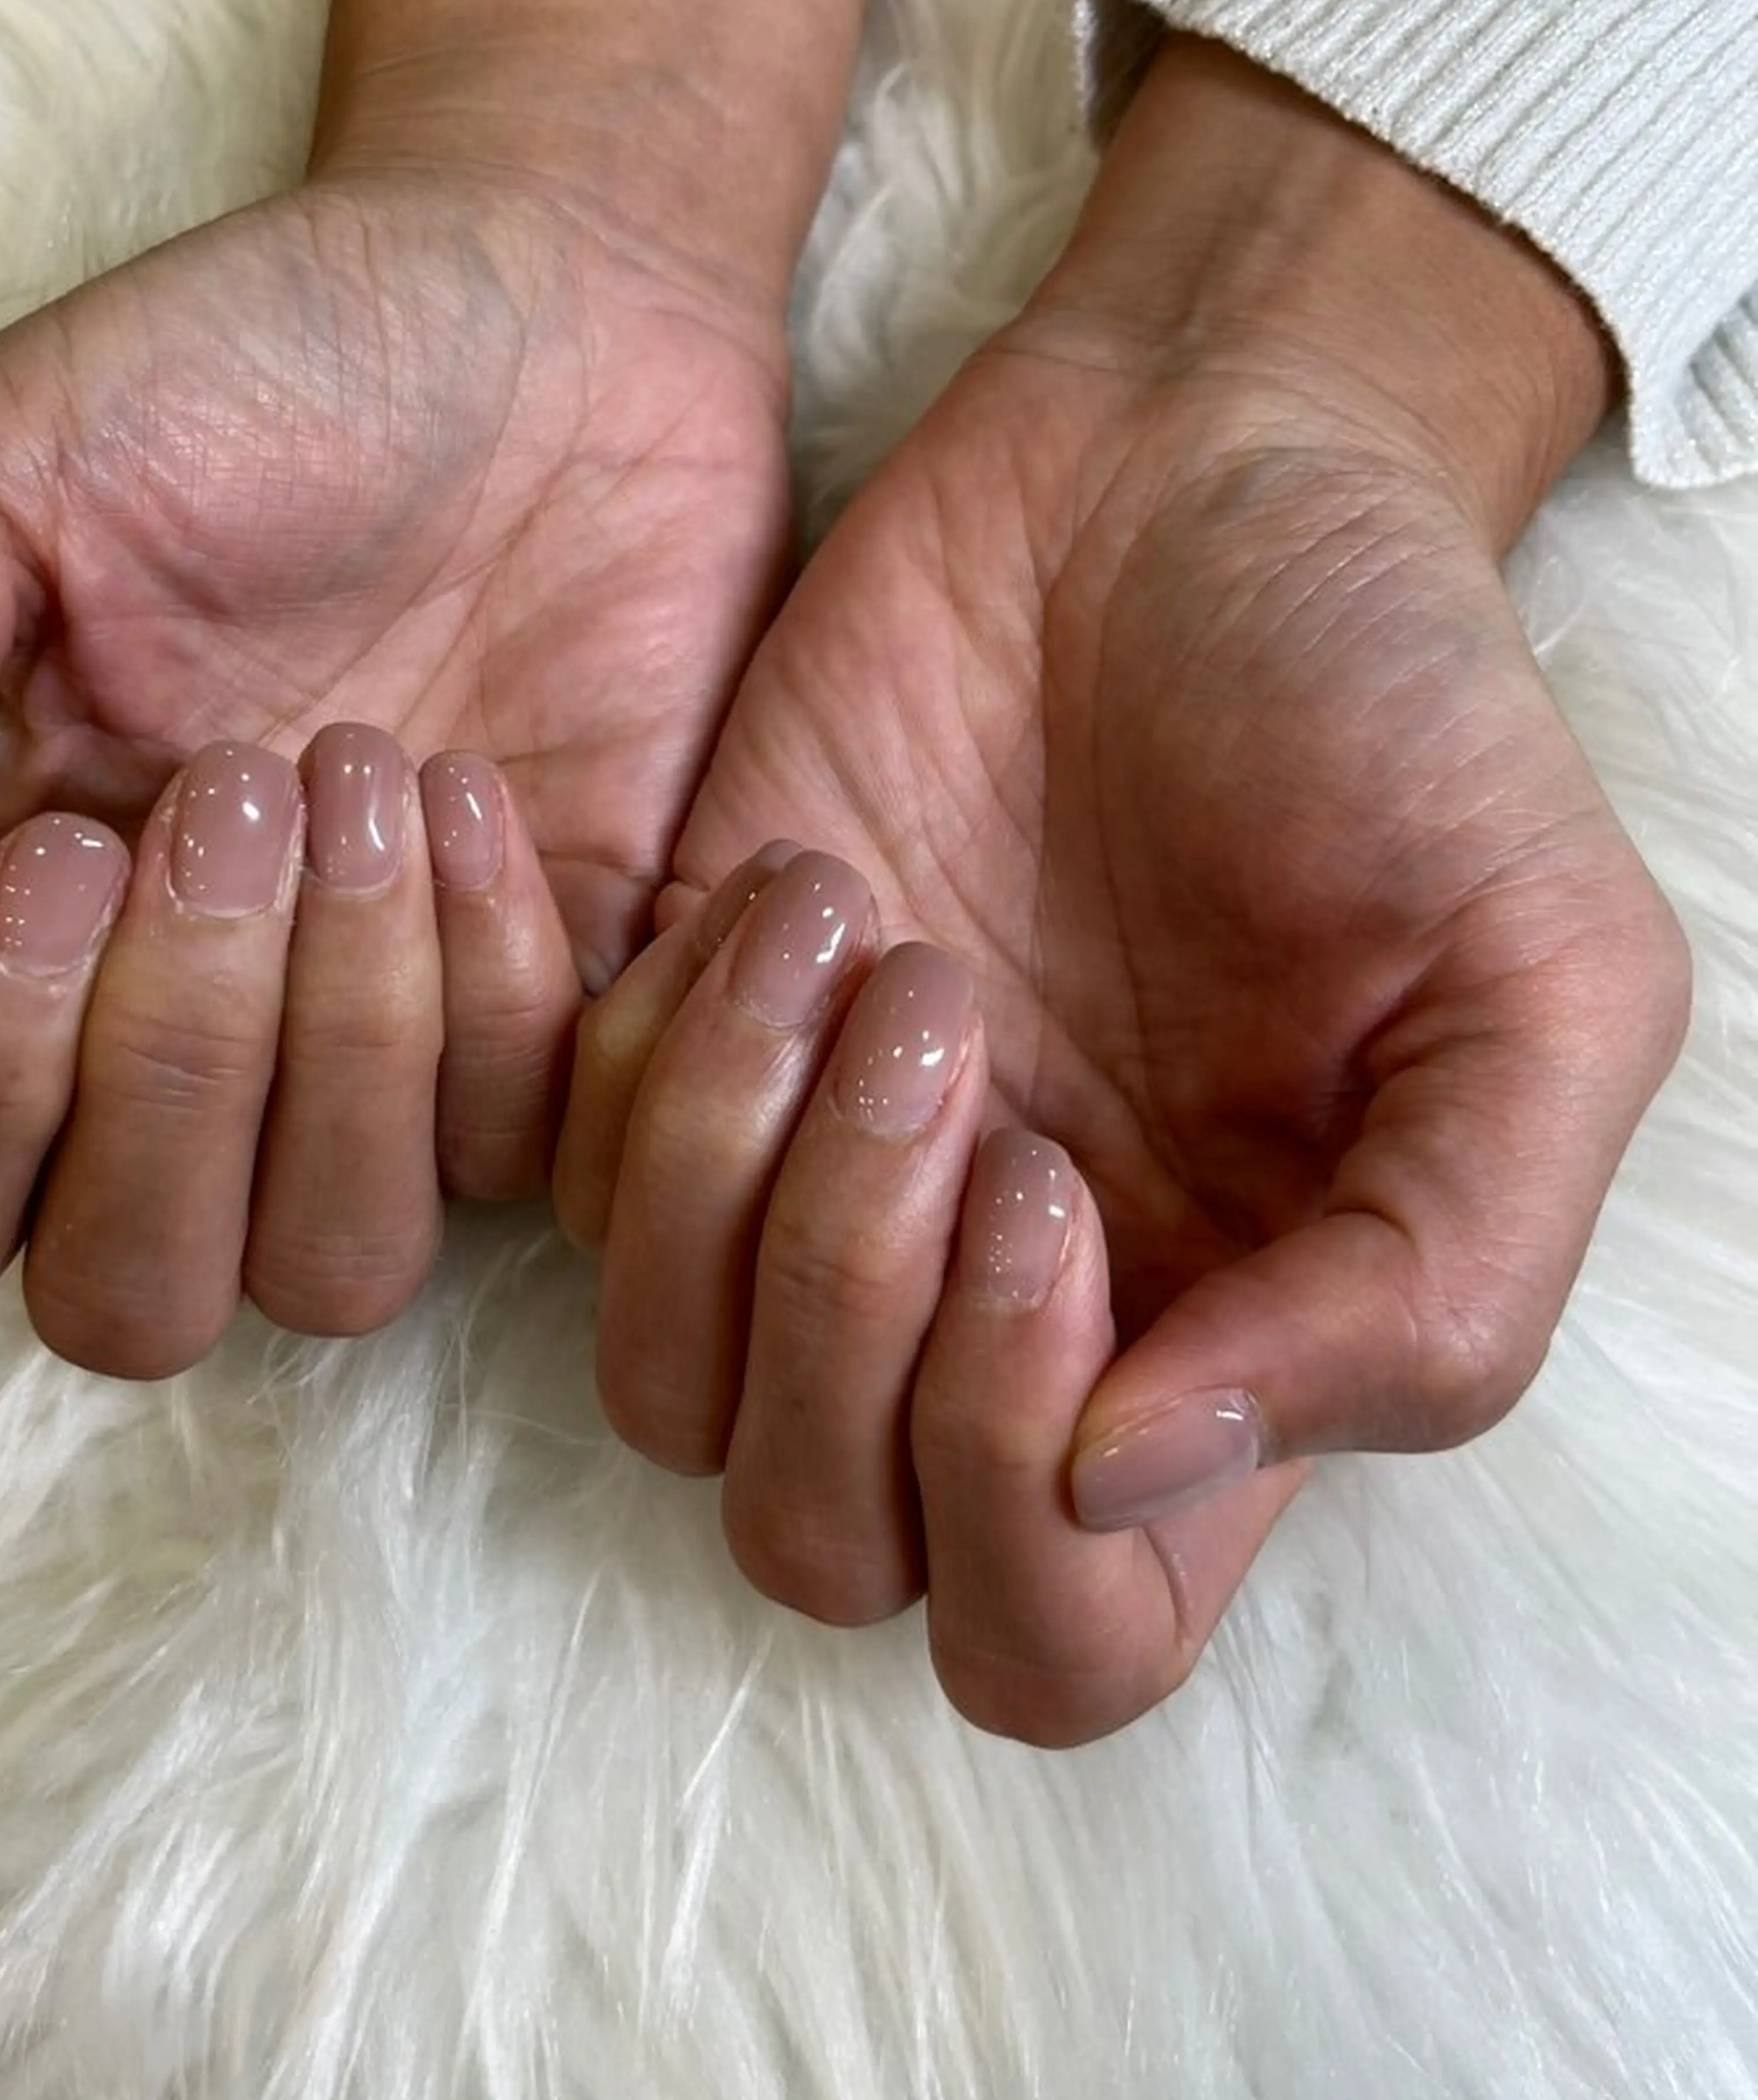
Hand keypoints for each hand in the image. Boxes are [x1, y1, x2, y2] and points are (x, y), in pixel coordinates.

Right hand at [0, 164, 790, 1368]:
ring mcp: (376, 1057)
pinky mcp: (560, 1024)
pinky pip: (521, 1143)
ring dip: (345, 1038)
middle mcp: (180, 1046)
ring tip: (374, 771)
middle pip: (128, 1297)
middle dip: (173, 1076)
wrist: (549, 299)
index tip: (72, 840)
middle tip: (237, 791)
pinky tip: (481, 788)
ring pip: (335, 1269)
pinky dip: (495, 971)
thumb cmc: (248, 369)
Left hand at [558, 40, 1690, 1743]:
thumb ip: (1427, 1289)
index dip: (1015, 1491)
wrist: (1192, 463)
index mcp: (1216, 1351)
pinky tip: (782, 883)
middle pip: (827, 1549)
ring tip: (866, 939)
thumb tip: (1131, 1475)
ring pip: (663, 1393)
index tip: (1057, 1195)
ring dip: (729, 1181)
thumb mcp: (1544, 988)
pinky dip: (638, 1053)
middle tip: (957, 1046)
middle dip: (852, 1334)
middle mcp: (999, 1317)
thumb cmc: (1390, 712)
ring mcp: (821, 1186)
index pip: (1058, 1636)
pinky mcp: (682, 1042)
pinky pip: (555, 1179)